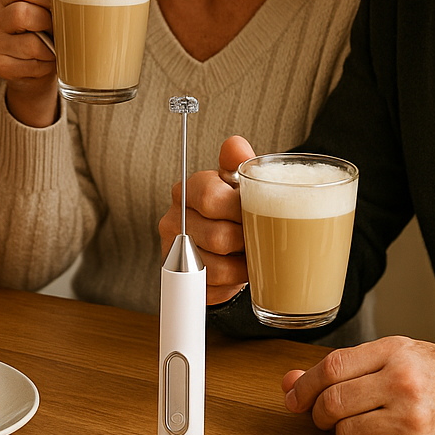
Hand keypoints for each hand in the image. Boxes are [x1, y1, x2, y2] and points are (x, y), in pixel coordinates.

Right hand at [0, 0, 57, 127]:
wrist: (36, 69)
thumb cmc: (45, 32)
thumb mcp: (46, 7)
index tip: (64, 4)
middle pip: (22, 13)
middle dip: (48, 22)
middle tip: (60, 29)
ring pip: (30, 44)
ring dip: (51, 48)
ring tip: (57, 48)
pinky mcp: (0, 67)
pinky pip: (31, 66)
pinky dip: (46, 66)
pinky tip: (47, 63)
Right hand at [158, 135, 254, 303]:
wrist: (228, 244)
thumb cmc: (236, 210)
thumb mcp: (239, 182)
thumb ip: (238, 162)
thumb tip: (235, 145)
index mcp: (188, 190)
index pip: (210, 198)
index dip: (241, 209)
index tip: (257, 209)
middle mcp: (175, 219)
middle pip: (218, 236)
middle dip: (247, 239)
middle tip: (260, 234)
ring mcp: (175, 251)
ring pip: (216, 267)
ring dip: (243, 265)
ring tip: (253, 254)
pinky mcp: (183, 281)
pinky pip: (211, 289)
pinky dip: (232, 284)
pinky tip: (239, 271)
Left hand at [281, 337, 434, 434]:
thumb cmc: (423, 372)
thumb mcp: (384, 355)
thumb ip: (338, 366)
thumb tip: (290, 382)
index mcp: (392, 354)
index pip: (331, 368)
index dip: (304, 385)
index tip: (293, 397)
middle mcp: (402, 385)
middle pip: (334, 402)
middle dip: (317, 411)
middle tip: (321, 414)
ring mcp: (410, 420)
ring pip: (346, 432)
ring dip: (341, 430)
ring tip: (357, 421)